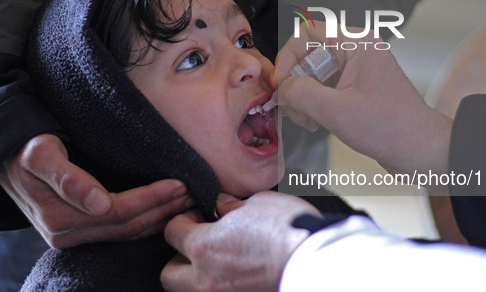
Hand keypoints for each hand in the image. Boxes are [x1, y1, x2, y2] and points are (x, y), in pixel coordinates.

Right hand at [0, 134, 190, 248]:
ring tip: (189, 201)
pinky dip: (148, 221)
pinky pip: (122, 232)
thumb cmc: (26, 151)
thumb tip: (98, 203)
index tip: (179, 183)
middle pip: (130, 225)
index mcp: (61, 218)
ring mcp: (76, 236)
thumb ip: (66, 177)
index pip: (120, 212)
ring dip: (161, 217)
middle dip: (165, 208)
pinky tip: (167, 210)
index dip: (153, 199)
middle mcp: (69, 234)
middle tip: (195, 191)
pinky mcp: (83, 232)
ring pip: (129, 233)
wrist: (8, 159)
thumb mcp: (40, 155)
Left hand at [161, 191, 319, 290]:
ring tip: (219, 261)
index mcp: (203, 246)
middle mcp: (206, 278)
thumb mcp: (258, 203)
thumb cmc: (289, 230)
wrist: (316, 261)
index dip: (184, 218)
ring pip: (190, 291)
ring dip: (197, 276)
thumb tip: (222, 206)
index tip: (198, 214)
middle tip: (200, 242)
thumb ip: (232, 206)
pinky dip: (222, 286)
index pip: (172, 231)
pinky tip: (237, 274)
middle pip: (169, 273)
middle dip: (180, 256)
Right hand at [273, 21, 451, 175]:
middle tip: (292, 109)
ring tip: (307, 121)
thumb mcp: (337, 111)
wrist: (422, 151)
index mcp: (357, 44)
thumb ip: (302, 94)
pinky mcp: (355, 91)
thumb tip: (283, 89)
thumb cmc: (393, 128)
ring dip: (303, 98)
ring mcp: (356, 72)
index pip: (308, 33)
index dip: (288, 56)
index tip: (281, 84)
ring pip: (313, 75)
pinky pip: (323, 90)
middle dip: (295, 84)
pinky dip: (313, 106)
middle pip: (308, 55)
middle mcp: (357, 52)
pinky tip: (315, 124)